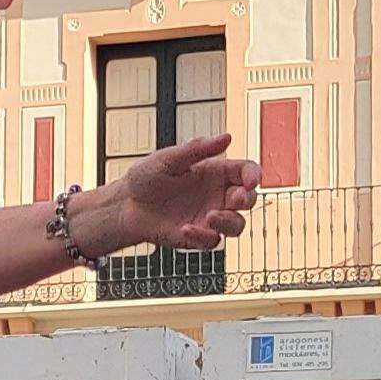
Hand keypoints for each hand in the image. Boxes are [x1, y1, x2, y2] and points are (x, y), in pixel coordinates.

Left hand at [88, 133, 260, 253]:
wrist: (126, 205)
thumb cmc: (146, 178)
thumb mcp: (168, 158)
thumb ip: (196, 149)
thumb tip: (226, 137)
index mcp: (216, 172)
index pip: (246, 172)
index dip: (254, 175)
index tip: (251, 181)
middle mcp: (217, 195)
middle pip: (248, 200)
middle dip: (247, 200)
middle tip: (236, 199)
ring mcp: (209, 218)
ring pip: (237, 225)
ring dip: (230, 222)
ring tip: (211, 216)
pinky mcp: (198, 236)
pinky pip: (212, 241)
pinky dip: (203, 236)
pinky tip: (185, 228)